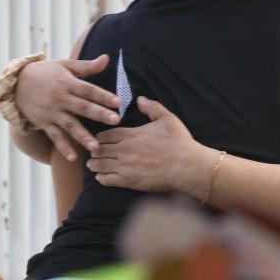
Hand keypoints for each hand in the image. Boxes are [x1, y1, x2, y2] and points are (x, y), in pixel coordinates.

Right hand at [15, 56, 120, 159]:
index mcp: (67, 83)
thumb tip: (107, 58)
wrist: (15, 84)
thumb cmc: (46, 73)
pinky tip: (74, 158)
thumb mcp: (65, 66)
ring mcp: (51, 112)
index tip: (118, 102)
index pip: (88, 90)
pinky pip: (55, 137)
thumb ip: (87, 66)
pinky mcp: (44, 123)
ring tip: (96, 147)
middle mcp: (60, 98)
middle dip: (99, 114)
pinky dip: (63, 147)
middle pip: (83, 107)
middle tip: (116, 120)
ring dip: (83, 137)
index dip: (103, 96)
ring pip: (70, 125)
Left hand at [88, 97, 202, 193]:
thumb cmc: (179, 142)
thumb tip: (140, 99)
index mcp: (130, 134)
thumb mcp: (167, 118)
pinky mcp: (128, 181)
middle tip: (93, 152)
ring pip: (100, 164)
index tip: (98, 139)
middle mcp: (123, 149)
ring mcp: (124, 166)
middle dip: (94, 150)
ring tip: (93, 165)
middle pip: (99, 149)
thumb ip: (152, 107)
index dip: (99, 137)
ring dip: (94, 164)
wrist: (186, 165)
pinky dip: (101, 178)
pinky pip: (107, 179)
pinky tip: (101, 177)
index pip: (105, 135)